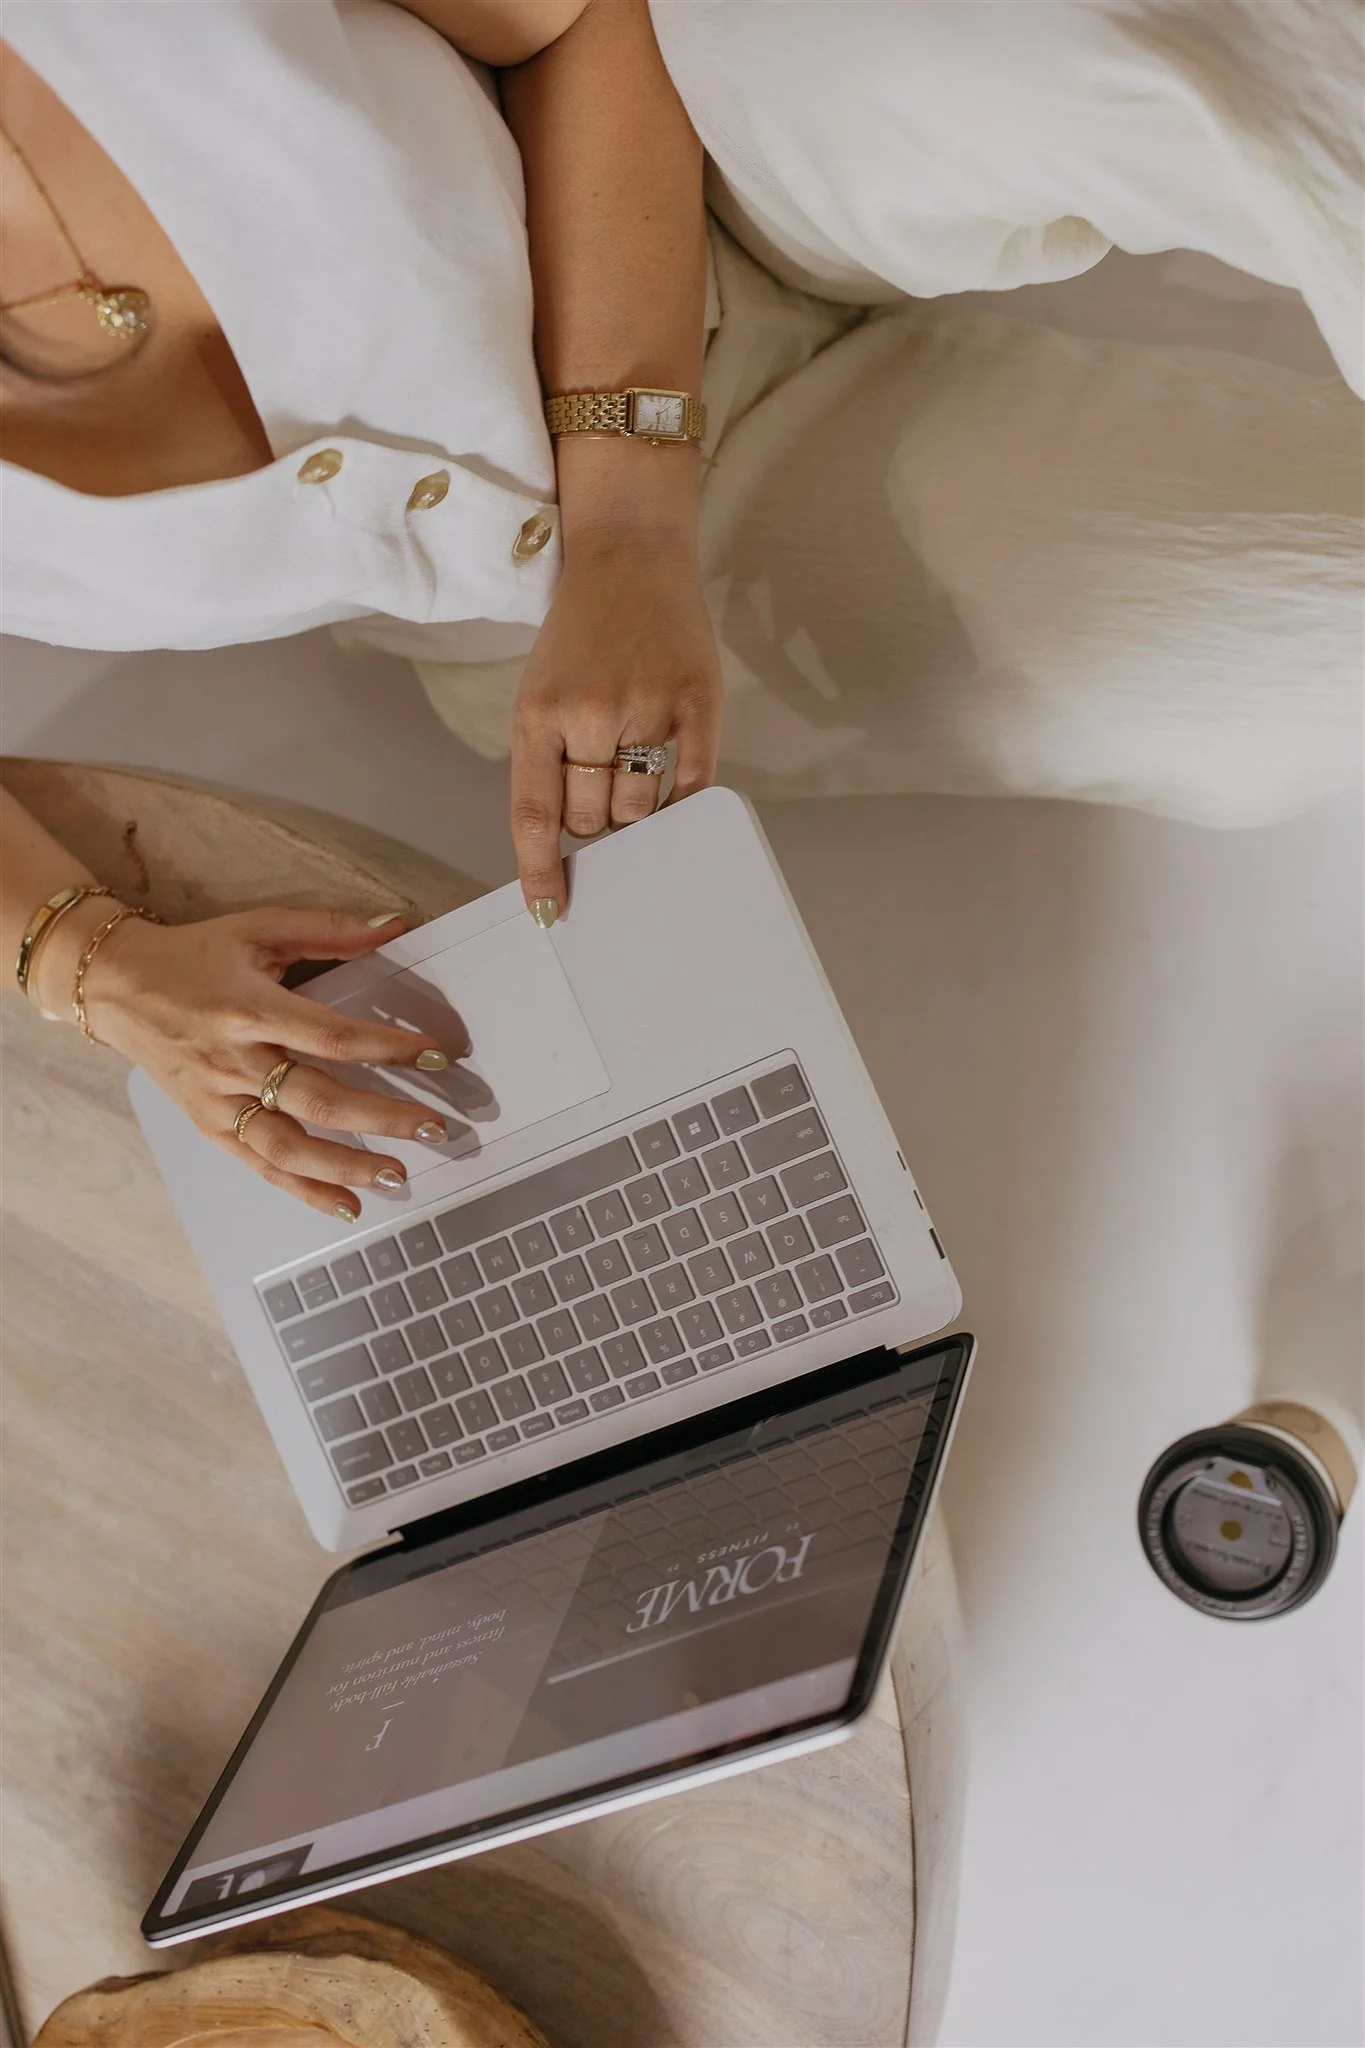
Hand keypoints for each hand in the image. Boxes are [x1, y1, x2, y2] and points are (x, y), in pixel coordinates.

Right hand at [54, 905, 468, 1220]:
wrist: (115, 986)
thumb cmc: (194, 955)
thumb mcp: (259, 927)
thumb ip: (330, 930)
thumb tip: (396, 926)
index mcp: (250, 1008)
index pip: (330, 1037)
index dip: (387, 1049)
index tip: (436, 1056)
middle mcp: (234, 1060)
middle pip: (318, 1099)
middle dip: (383, 1118)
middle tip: (436, 1127)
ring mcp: (219, 1100)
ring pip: (290, 1146)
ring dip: (349, 1166)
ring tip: (400, 1174)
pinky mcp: (209, 1125)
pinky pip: (261, 1165)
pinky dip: (305, 1191)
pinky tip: (348, 1204)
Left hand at [509, 534, 721, 920]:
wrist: (630, 557)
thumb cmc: (580, 635)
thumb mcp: (540, 692)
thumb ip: (548, 762)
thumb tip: (569, 843)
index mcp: (538, 714)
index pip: (535, 817)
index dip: (541, 873)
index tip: (548, 914)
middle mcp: (589, 713)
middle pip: (591, 819)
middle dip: (593, 817)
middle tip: (600, 776)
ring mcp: (646, 707)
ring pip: (638, 810)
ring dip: (635, 808)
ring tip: (633, 761)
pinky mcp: (697, 702)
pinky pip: (689, 785)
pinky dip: (679, 799)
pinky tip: (672, 779)